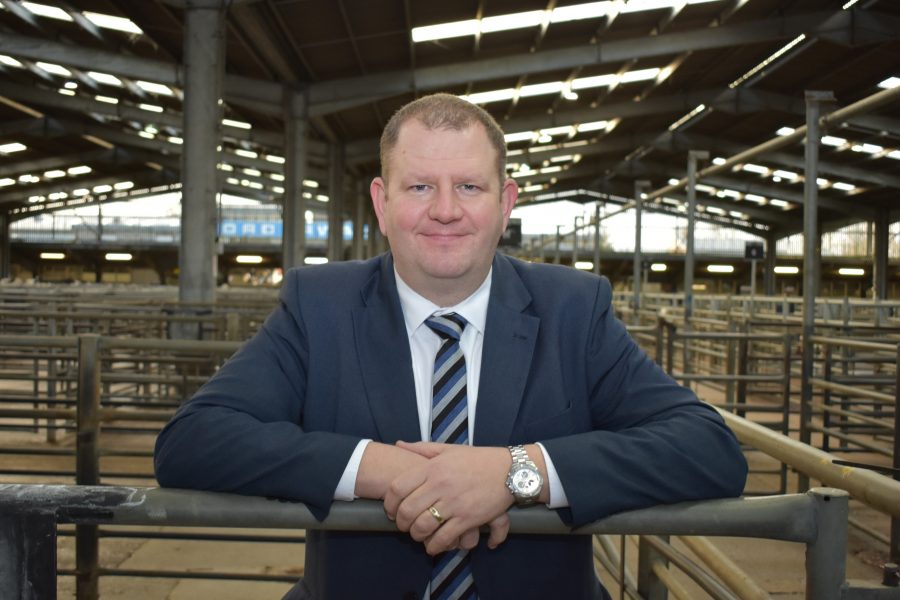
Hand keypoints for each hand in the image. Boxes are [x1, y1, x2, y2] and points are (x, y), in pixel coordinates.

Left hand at [383, 441, 512, 554]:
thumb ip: (422, 448)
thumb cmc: (478, 459)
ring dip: (416, 535)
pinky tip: (433, 545)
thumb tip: (399, 444)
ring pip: (423, 526)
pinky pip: (444, 537)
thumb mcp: (449, 449)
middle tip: (404, 526)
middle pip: (407, 510)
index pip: (398, 487)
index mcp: (432, 467)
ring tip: (418, 535)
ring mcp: (454, 503)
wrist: (510, 470)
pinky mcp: (468, 518)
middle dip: (401, 523)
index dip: (389, 503)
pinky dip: (434, 545)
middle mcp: (440, 485)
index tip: (391, 510)